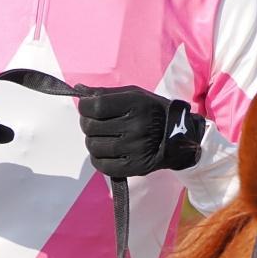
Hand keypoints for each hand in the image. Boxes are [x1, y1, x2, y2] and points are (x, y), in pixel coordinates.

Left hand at [76, 86, 204, 178]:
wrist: (178, 136)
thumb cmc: (151, 112)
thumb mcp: (134, 94)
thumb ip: (105, 93)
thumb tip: (78, 90)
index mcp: (136, 104)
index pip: (95, 107)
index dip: (85, 107)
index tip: (88, 108)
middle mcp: (136, 126)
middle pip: (91, 127)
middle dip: (88, 124)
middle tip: (96, 123)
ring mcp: (135, 149)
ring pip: (93, 146)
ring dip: (93, 141)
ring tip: (103, 137)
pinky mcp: (134, 167)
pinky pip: (102, 165)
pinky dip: (98, 158)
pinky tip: (106, 151)